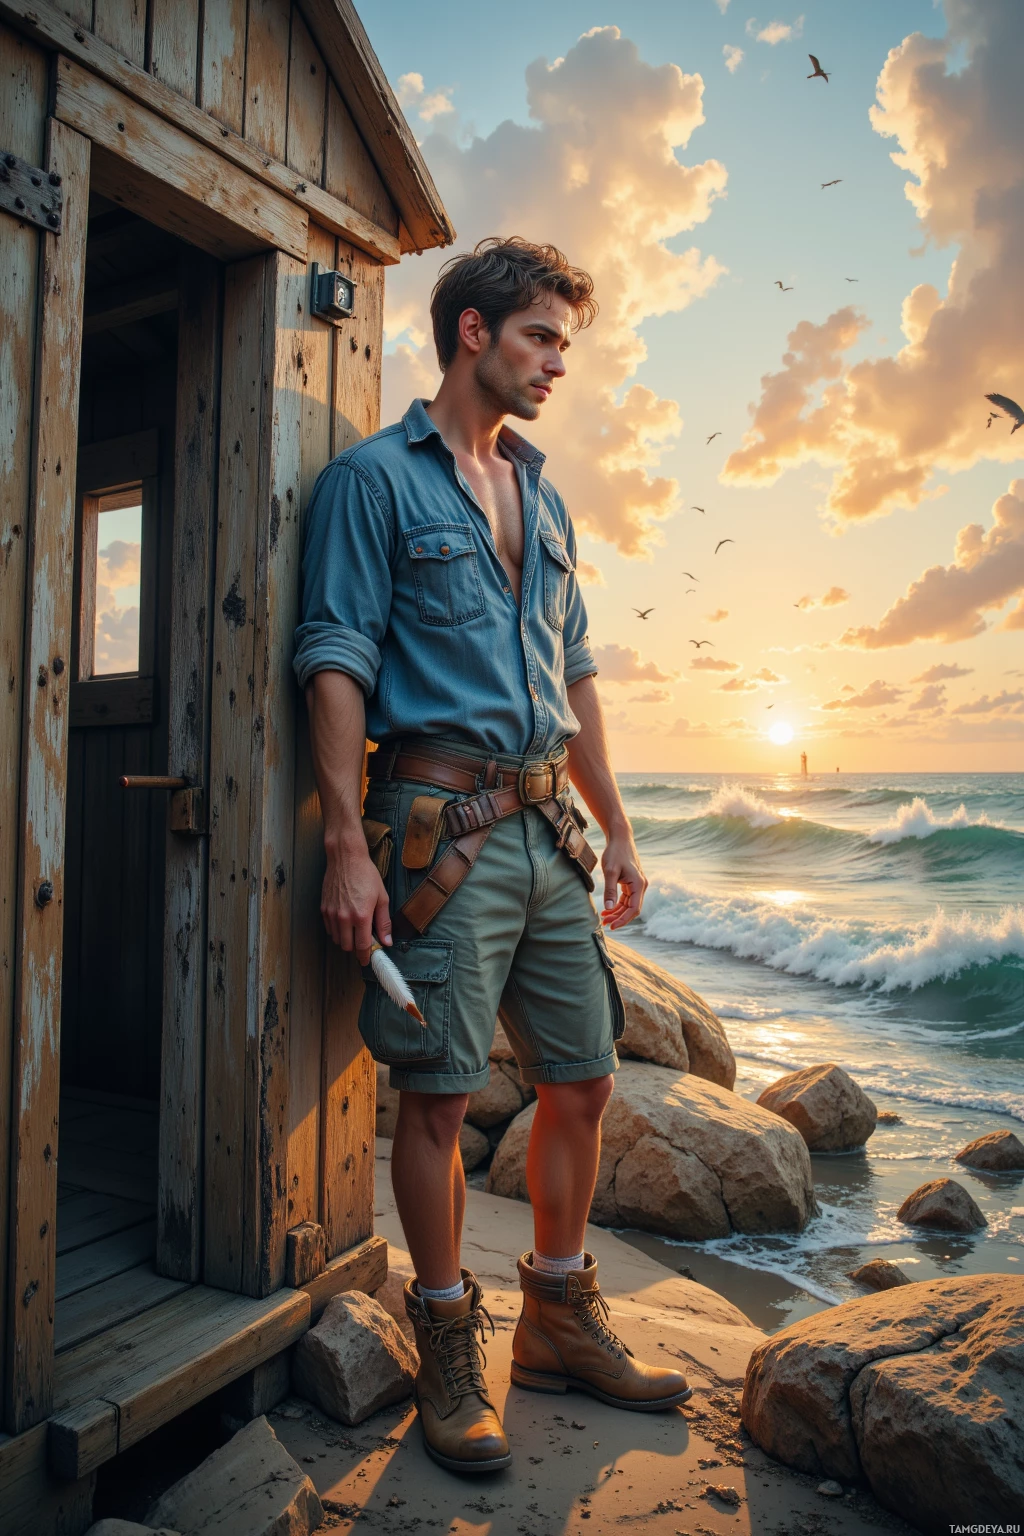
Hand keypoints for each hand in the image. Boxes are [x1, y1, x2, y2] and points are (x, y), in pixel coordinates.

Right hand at [321, 848, 390, 964]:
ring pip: (337, 940)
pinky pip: (329, 929)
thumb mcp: (382, 898)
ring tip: (355, 929)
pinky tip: (345, 922)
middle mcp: (344, 918)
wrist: (346, 859)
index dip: (365, 956)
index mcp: (361, 916)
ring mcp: (332, 914)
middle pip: (348, 947)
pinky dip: (337, 931)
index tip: (367, 960)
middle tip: (364, 941)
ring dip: (346, 939)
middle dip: (356, 948)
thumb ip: (384, 922)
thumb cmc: (366, 875)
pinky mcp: (323, 909)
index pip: (362, 946)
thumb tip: (387, 941)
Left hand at [600, 832, 646, 928]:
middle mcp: (641, 886)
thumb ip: (609, 890)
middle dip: (619, 918)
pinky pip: (626, 898)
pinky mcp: (632, 883)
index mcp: (638, 884)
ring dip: (617, 912)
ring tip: (604, 918)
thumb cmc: (615, 852)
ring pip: (629, 905)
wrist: (620, 838)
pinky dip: (617, 904)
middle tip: (605, 923)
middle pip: (632, 909)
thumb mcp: (610, 871)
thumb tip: (608, 907)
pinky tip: (607, 908)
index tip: (612, 926)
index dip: (623, 920)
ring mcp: (637, 885)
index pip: (634, 909)